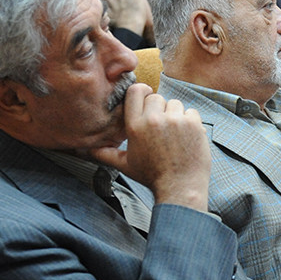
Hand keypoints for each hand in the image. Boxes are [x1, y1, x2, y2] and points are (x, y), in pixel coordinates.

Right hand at [89, 84, 209, 210]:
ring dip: (174, 115)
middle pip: (156, 97)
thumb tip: (87, 150)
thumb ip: (106, 154)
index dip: (142, 92)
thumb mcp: (125, 165)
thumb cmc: (152, 177)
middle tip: (161, 128)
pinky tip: (186, 138)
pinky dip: (190, 122)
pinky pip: (190, 112)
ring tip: (174, 135)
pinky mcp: (193, 124)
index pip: (135, 91)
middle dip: (158, 109)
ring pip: (174, 103)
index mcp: (135, 126)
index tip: (146, 98)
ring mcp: (175, 121)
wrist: (180, 188)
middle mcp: (154, 120)